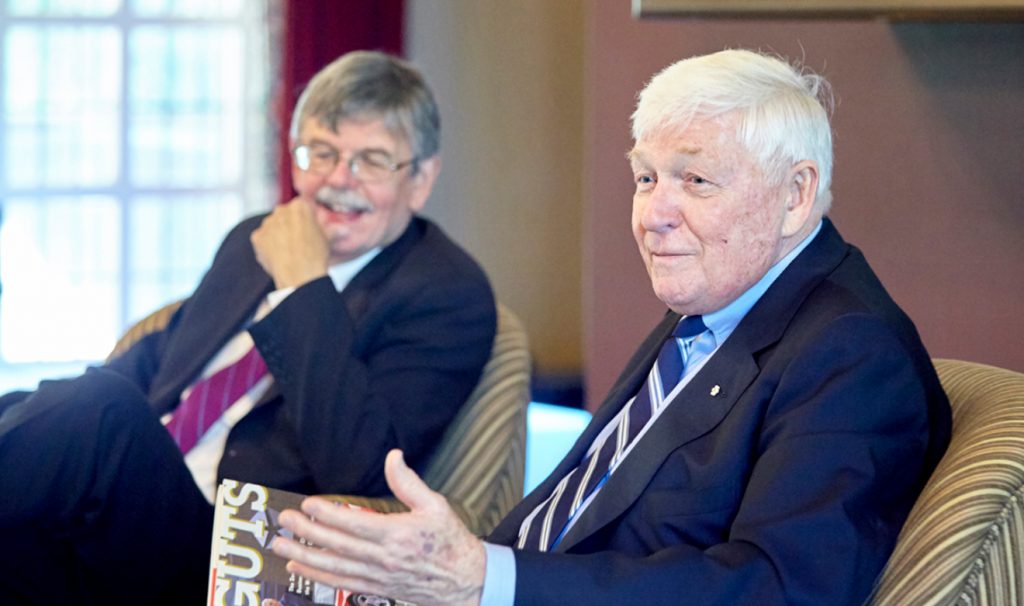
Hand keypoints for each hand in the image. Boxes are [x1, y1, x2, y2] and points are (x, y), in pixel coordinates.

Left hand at [250, 198, 329, 288]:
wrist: (299, 274)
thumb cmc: (315, 255)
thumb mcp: (328, 240)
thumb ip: (334, 230)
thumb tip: (344, 230)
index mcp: (300, 206)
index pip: (302, 206)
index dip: (306, 218)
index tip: (309, 228)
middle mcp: (281, 210)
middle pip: (285, 214)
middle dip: (290, 225)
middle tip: (299, 241)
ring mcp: (267, 223)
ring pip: (273, 226)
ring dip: (278, 234)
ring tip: (289, 251)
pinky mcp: (257, 237)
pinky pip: (262, 239)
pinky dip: (268, 245)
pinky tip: (278, 256)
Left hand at [271, 450, 485, 605]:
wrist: (466, 581)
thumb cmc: (450, 541)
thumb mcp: (435, 506)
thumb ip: (409, 482)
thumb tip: (394, 456)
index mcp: (398, 535)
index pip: (355, 523)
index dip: (329, 514)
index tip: (309, 504)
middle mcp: (384, 558)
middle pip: (338, 545)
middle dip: (308, 533)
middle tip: (285, 520)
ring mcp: (378, 576)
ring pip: (334, 566)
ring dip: (304, 556)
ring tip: (281, 544)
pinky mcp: (376, 588)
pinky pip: (341, 583)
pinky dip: (318, 575)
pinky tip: (299, 566)